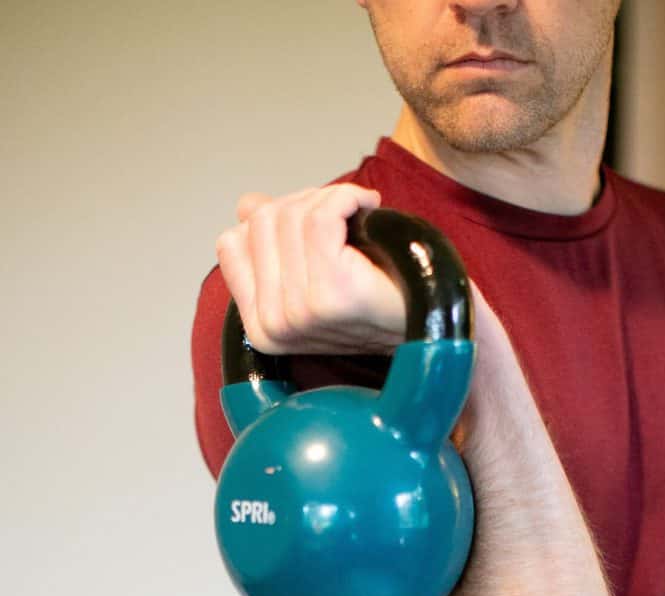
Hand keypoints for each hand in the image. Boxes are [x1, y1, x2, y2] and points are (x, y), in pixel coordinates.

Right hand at [215, 183, 408, 355]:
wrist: (433, 321)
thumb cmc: (382, 296)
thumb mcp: (316, 269)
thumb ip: (276, 242)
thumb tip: (246, 207)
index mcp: (261, 328)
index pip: (232, 243)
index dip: (274, 217)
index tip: (316, 225)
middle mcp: (274, 326)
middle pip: (261, 223)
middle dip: (303, 204)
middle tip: (343, 217)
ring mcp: (301, 314)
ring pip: (291, 216)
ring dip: (330, 200)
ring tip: (358, 217)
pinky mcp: (333, 294)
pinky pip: (322, 216)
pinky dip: (347, 197)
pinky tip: (369, 207)